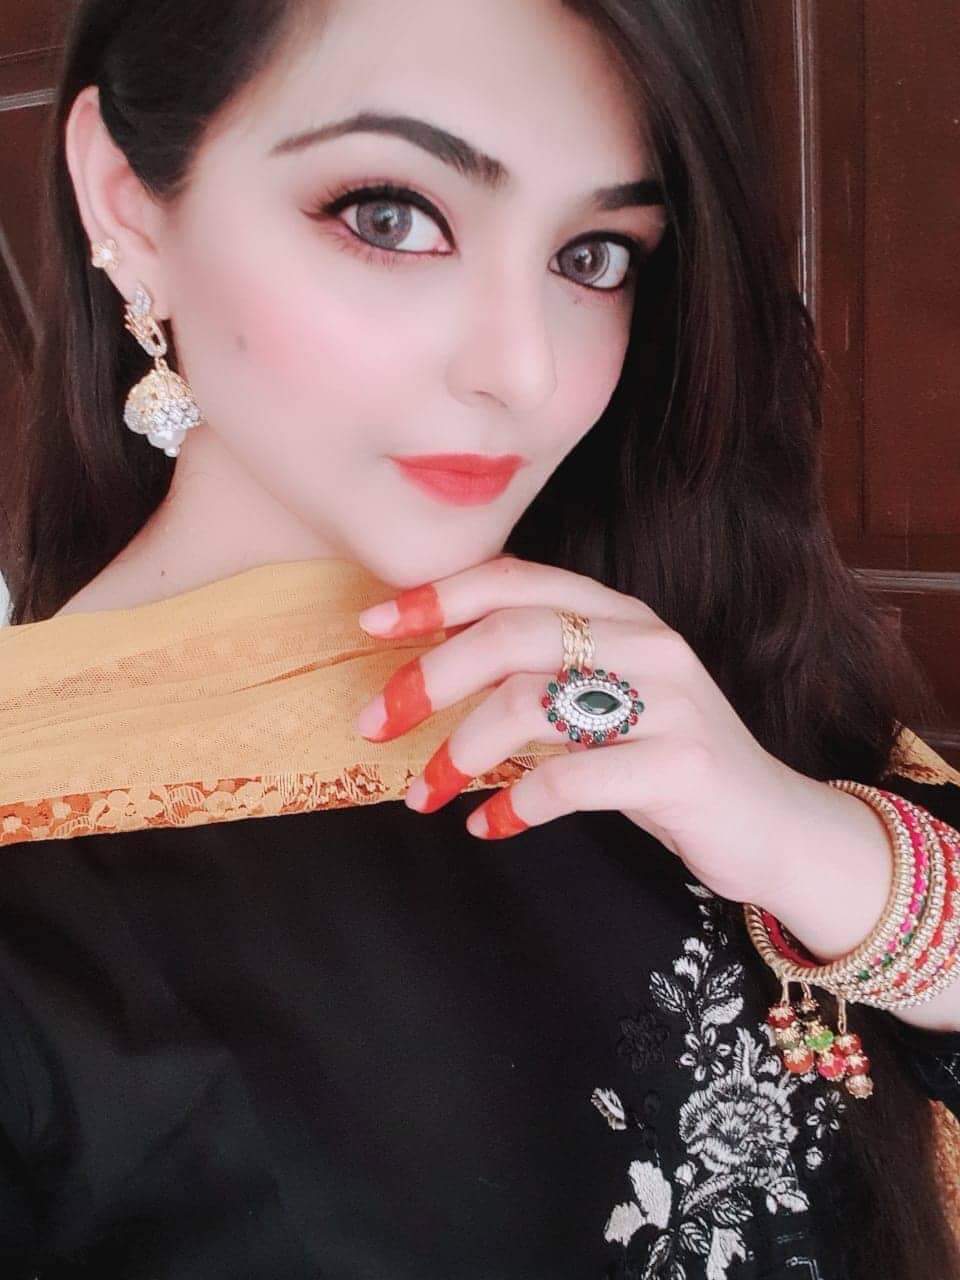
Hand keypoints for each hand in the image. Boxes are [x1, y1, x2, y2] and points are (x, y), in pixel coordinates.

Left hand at [354, 554, 807, 906]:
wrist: (774, 825)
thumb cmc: (666, 761)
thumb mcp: (607, 700)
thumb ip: (543, 671)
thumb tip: (433, 667)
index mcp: (622, 615)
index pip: (518, 580)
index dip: (440, 596)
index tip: (373, 623)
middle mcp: (647, 643)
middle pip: (512, 634)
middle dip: (429, 677)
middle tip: (374, 723)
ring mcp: (670, 702)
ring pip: (531, 703)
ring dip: (460, 750)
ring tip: (426, 790)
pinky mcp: (681, 766)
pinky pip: (570, 780)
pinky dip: (515, 805)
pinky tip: (490, 827)